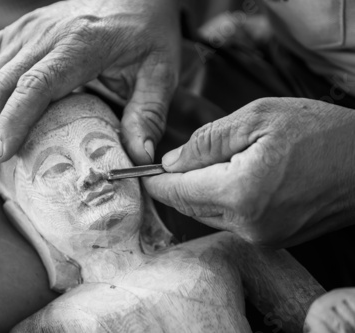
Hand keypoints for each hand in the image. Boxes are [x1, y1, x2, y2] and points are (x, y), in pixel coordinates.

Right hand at [0, 0, 180, 178]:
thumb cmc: (148, 34)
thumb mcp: (161, 73)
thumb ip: (148, 115)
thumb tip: (139, 158)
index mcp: (79, 45)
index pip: (35, 85)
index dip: (12, 121)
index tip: (1, 156)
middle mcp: (44, 34)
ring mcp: (27, 29)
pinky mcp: (19, 29)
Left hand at [144, 98, 354, 246]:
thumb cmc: (320, 132)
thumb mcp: (258, 118)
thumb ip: (207, 141)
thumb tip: (172, 162)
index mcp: (240, 193)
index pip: (176, 192)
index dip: (153, 180)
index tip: (138, 171)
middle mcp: (247, 225)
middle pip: (189, 206)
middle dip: (176, 185)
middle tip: (170, 162)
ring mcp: (261, 238)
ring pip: (208, 215)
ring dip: (199, 192)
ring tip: (211, 164)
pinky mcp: (272, 240)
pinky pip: (231, 221)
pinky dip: (221, 201)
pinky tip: (233, 178)